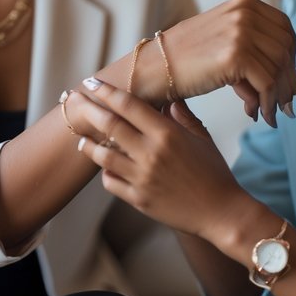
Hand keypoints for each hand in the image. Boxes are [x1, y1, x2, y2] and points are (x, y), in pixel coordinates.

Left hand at [71, 78, 252, 239]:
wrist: (221, 212)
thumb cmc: (214, 173)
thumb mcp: (202, 138)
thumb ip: (182, 116)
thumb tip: (168, 98)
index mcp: (167, 133)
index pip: (129, 106)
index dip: (107, 92)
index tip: (92, 83)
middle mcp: (151, 153)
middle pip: (110, 126)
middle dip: (88, 110)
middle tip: (73, 100)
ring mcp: (142, 178)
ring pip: (103, 156)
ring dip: (88, 145)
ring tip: (81, 139)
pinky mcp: (138, 199)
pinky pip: (111, 182)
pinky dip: (105, 172)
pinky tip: (105, 167)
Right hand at [159, 0, 295, 126]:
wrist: (153, 68)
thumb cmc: (185, 60)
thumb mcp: (224, 38)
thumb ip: (253, 48)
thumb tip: (286, 81)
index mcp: (244, 3)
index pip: (285, 29)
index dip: (291, 58)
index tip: (289, 81)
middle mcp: (245, 12)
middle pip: (287, 49)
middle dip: (288, 80)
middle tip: (286, 104)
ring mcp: (241, 32)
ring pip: (279, 68)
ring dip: (277, 96)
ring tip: (269, 113)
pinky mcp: (236, 55)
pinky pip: (267, 83)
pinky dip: (266, 103)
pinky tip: (257, 115)